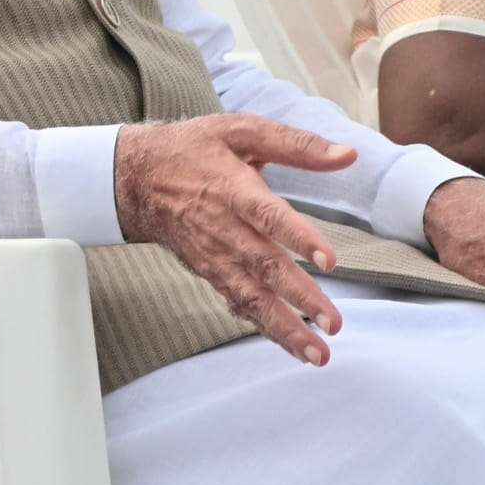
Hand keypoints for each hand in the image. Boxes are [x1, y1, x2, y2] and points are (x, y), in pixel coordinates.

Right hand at [115, 114, 357, 365]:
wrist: (135, 177)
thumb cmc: (193, 149)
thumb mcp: (240, 130)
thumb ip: (295, 144)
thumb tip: (348, 155)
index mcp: (232, 188)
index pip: (267, 215)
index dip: (298, 238)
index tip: (329, 261)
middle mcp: (223, 227)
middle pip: (263, 266)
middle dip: (299, 297)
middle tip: (333, 323)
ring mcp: (214, 254)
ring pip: (250, 295)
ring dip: (284, 326)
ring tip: (317, 353)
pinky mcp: (209, 270)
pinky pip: (237, 302)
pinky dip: (262, 325)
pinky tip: (289, 345)